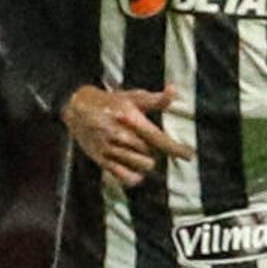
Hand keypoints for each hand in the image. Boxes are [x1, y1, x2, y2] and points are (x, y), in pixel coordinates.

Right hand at [62, 84, 192, 188]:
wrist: (77, 107)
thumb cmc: (110, 102)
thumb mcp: (133, 97)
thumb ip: (155, 99)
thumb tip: (174, 90)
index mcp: (131, 119)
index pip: (158, 138)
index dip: (175, 148)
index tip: (189, 156)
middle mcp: (121, 135)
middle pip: (151, 154)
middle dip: (153, 150)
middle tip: (145, 142)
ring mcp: (110, 149)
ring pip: (141, 166)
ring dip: (145, 162)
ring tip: (138, 152)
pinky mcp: (102, 160)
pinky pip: (125, 177)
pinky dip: (134, 176)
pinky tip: (135, 169)